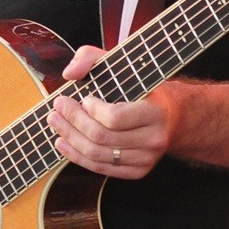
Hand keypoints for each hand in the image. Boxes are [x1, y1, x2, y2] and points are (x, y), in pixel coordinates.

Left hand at [47, 44, 174, 179]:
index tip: (82, 98)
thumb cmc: (142, 86)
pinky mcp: (137, 171)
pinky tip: (64, 143)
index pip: (114, 118)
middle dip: (73, 122)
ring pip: (98, 156)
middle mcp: (153, 139)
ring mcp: (146, 159)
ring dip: (70, 139)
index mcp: (155, 112)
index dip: (91, 110)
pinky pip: (101, 169)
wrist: (173, 115)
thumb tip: (69, 73)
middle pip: (102, 138)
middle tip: (57, 108)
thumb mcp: (120, 64)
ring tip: (56, 123)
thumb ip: (91, 57)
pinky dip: (77, 157)